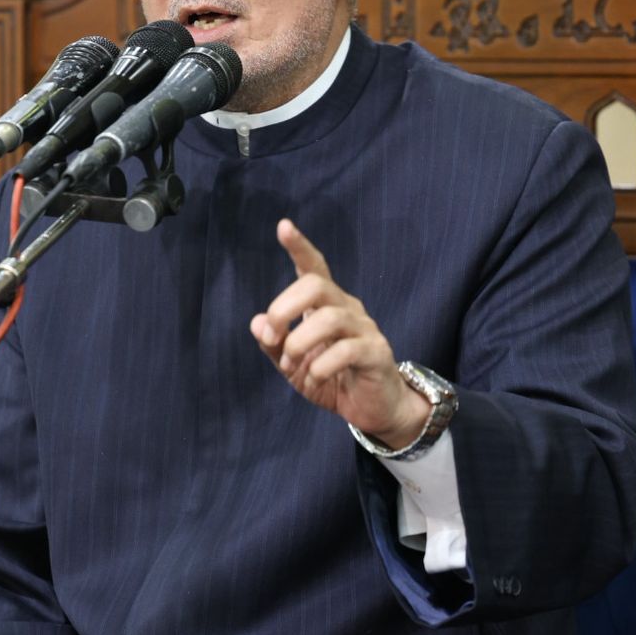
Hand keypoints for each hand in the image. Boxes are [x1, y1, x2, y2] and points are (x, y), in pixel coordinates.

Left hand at [249, 219, 429, 448]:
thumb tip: (258, 323)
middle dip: (284, 309)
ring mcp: (365, 328)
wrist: (372, 408)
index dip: (299, 247)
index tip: (283, 226)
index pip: (314, 268)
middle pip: (315, 285)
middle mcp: (347, 308)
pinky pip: (346, 351)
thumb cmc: (331, 379)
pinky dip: (320, 367)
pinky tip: (315, 380)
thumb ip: (274, 344)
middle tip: (273, 339)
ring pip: (329, 318)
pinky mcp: (376, 352)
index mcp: (326, 305)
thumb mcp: (292, 365)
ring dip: (299, 343)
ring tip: (293, 366)